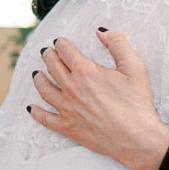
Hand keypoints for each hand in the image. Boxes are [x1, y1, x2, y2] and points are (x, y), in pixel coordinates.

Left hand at [28, 30, 168, 169]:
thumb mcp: (134, 67)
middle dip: (48, 56)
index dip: (61, 43)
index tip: (59, 41)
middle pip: (52, 67)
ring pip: (45, 89)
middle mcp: (71, 88)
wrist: (136, 138)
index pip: (65, 51)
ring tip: (36, 74)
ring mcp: (67, 108)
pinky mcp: (67, 127)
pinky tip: (31, 108)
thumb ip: (118, 44)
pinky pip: (45, 118)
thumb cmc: (137, 104)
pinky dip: (36, 112)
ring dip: (39, 79)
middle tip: (46, 52)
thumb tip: (101, 31)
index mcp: (85, 71)